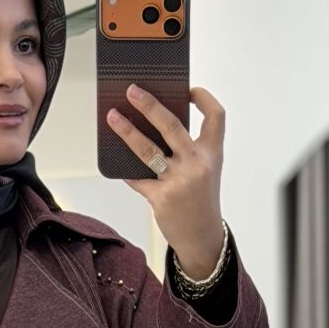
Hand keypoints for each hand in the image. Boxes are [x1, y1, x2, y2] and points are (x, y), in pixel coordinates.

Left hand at [106, 84, 225, 277]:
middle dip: (149, 105)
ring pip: (148, 149)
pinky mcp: (162, 197)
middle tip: (132, 91)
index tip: (189, 89)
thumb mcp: (206, 171)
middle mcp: (197, 164)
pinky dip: (126, 168)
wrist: (202, 237)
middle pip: (171, 125)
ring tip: (113, 117)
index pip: (215, 116)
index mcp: (213, 154)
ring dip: (127, 131)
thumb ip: (189, 149)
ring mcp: (179, 181)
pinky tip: (116, 158)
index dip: (204, 98)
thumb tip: (155, 125)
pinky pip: (137, 177)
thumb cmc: (201, 201)